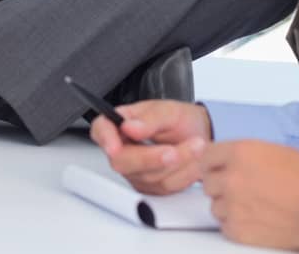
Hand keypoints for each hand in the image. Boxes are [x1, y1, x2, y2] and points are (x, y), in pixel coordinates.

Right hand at [89, 99, 212, 195]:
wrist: (198, 135)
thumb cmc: (179, 120)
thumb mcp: (168, 111)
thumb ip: (149, 119)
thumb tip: (129, 128)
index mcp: (119, 124)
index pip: (101, 130)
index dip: (105, 139)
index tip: (115, 147)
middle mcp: (122, 150)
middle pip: (122, 162)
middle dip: (152, 158)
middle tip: (174, 150)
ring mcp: (135, 172)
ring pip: (148, 177)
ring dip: (178, 163)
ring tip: (197, 145)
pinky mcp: (151, 187)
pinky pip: (165, 186)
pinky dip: (184, 173)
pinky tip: (194, 159)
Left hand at [201, 140, 298, 249]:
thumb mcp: (275, 151)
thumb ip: (246, 155)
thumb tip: (228, 161)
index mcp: (241, 152)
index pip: (207, 156)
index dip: (214, 164)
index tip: (219, 170)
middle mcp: (232, 177)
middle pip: (208, 183)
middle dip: (221, 186)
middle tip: (242, 190)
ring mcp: (233, 205)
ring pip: (215, 206)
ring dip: (229, 207)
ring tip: (254, 207)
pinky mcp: (239, 230)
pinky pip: (225, 226)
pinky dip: (236, 225)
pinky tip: (256, 220)